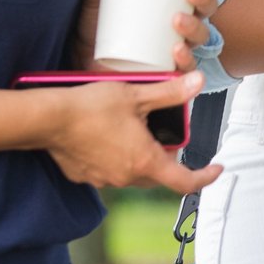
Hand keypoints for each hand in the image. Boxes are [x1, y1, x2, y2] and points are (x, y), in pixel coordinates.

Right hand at [42, 69, 219, 195]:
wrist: (47, 119)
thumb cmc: (90, 107)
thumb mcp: (137, 95)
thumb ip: (170, 92)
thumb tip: (198, 82)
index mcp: (145, 160)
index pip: (185, 181)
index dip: (206, 177)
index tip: (217, 169)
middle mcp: (126, 176)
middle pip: (159, 175)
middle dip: (169, 159)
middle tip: (169, 135)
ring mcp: (105, 179)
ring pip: (135, 173)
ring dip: (142, 158)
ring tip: (139, 131)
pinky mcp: (86, 176)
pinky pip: (111, 171)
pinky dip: (118, 158)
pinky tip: (111, 137)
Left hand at [73, 0, 224, 72]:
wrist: (84, 67)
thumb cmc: (98, 32)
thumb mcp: (97, 6)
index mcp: (174, 1)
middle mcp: (183, 23)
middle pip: (207, 8)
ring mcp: (178, 47)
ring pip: (201, 35)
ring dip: (195, 26)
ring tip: (178, 20)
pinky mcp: (168, 71)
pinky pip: (186, 67)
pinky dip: (185, 59)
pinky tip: (177, 50)